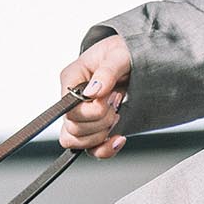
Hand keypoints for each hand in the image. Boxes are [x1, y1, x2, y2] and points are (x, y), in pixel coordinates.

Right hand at [58, 34, 131, 155]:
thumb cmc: (123, 52)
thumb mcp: (119, 54)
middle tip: (116, 103)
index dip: (89, 110)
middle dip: (100, 121)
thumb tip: (93, 91)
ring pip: (76, 141)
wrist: (136, 60)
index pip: (67, 107)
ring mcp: (81, 116)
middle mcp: (72, 100)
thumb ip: (107, 71)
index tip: (109, 99)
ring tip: (117, 115)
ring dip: (101, 134)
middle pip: (72, 127)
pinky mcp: (94, 129)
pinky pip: (90, 150)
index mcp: (71, 78)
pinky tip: (118, 138)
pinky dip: (105, 150)